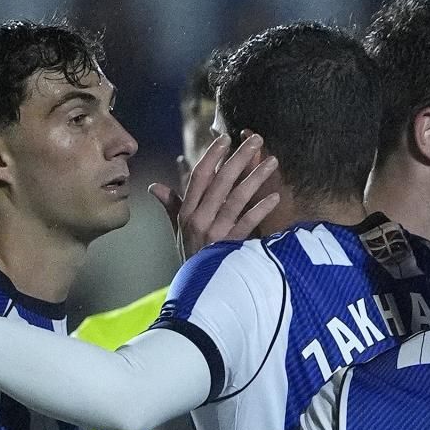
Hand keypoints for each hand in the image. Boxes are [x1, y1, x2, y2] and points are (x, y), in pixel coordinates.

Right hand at [149, 132, 279, 260]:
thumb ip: (170, 206)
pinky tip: (274, 197)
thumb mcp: (178, 232)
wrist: (198, 291)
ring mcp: (215, 233)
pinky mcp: (230, 246)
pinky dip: (261, 209)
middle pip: (221, 181)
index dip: (212, 155)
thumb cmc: (191, 258)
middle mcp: (199, 219)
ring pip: (237, 198)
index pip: (199, 177)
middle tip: (257, 139)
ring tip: (272, 161)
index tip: (226, 138)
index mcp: (187, 213)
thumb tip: (154, 186)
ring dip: (256, 177)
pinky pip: (247, 223)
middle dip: (239, 157)